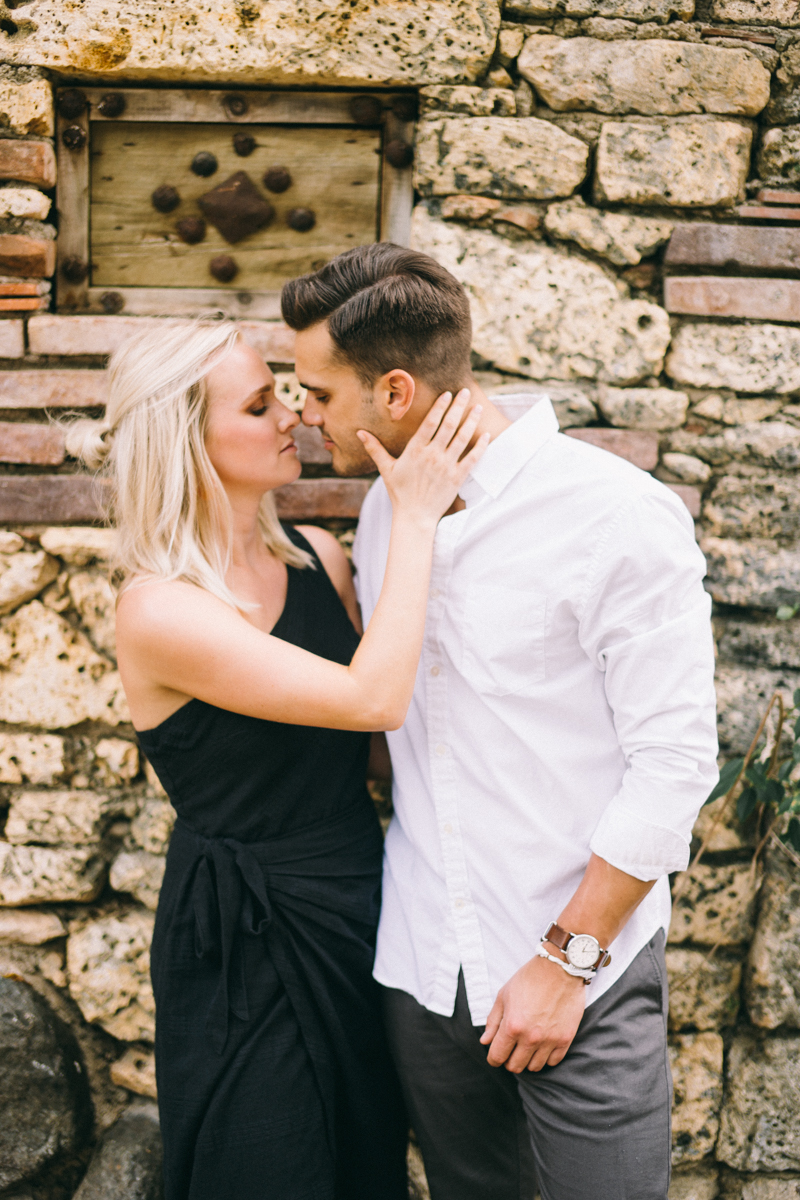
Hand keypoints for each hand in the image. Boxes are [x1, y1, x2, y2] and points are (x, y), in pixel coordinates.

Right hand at [357, 389, 488, 526]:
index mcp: (415, 450)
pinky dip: (480, 446)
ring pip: (462, 438)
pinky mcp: (457, 478)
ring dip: (471, 421)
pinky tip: (486, 434)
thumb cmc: (400, 493)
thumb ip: (375, 449)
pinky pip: (472, 458)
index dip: (440, 406)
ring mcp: (446, 466)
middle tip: (466, 392)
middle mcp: (432, 455)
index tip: (448, 393)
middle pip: (448, 425)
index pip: (430, 422)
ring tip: (477, 408)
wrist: (415, 517)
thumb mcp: (386, 469)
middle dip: (458, 406)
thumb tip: (360, 433)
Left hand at [479, 955, 586, 1072]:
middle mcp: (530, 1037)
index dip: (493, 1058)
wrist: (559, 968)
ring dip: (527, 1059)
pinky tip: (542, 1045)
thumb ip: (493, 1021)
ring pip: (534, 1067)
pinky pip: (553, 1061)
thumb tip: (485, 1041)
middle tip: (511, 1049)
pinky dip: (545, 1057)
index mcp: (512, 1026)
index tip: (495, 1054)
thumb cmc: (529, 979)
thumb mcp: (504, 995)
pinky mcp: (566, 1039)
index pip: (497, 1057)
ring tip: (527, 1046)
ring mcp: (550, 1040)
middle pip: (515, 1066)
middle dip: (509, 1060)